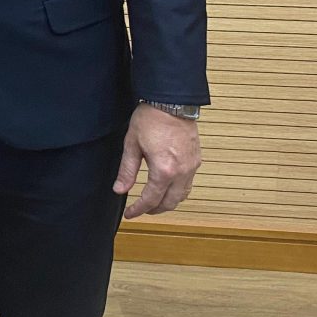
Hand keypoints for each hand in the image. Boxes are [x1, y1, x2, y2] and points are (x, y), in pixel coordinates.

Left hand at [112, 103, 200, 218]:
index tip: (130, 214)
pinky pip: (189, 184)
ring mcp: (191, 167)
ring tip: (154, 202)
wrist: (171, 102)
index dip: (138, 210)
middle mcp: (182, 172)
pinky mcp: (196, 160)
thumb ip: (127, 170)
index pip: (151, 200)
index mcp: (164, 170)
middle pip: (169, 203)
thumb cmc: (151, 119)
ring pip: (182, 196)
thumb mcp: (132, 144)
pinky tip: (168, 188)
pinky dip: (178, 191)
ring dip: (168, 203)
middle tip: (140, 209)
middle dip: (154, 210)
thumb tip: (119, 189)